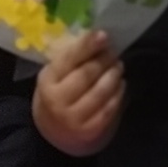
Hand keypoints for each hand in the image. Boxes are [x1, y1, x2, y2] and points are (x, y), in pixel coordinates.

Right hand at [35, 29, 125, 151]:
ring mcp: (74, 118)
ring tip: (118, 66)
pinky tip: (120, 84)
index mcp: (47, 81)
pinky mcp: (90, 130)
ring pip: (101, 91)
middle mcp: (58, 101)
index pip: (69, 59)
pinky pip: (109, 107)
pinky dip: (118, 92)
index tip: (104, 35)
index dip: (87, 45)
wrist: (53, 132)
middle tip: (113, 51)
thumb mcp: (55, 74)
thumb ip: (72, 58)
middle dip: (104, 59)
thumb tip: (97, 36)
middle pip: (87, 74)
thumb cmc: (56, 93)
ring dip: (114, 74)